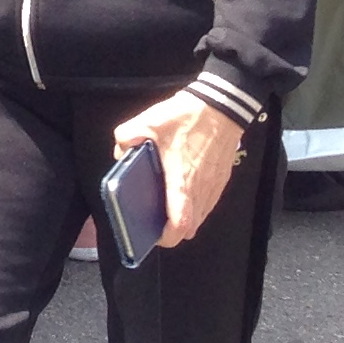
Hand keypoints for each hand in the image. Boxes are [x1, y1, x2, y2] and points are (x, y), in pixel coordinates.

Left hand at [113, 89, 246, 247]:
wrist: (222, 106)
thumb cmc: (186, 117)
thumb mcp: (148, 121)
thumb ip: (126, 136)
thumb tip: (121, 152)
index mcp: (182, 181)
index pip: (180, 223)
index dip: (167, 236)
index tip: (154, 236)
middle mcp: (201, 190)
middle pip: (191, 227)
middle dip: (173, 230)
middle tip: (155, 221)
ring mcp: (214, 186)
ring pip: (201, 217)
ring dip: (185, 218)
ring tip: (166, 206)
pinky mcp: (222, 180)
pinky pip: (208, 203)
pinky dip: (195, 205)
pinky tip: (182, 190)